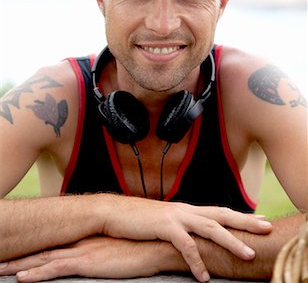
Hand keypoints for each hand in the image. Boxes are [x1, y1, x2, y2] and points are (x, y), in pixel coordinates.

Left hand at [0, 236, 167, 281]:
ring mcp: (82, 250)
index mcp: (86, 237)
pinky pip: (55, 268)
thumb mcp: (117, 248)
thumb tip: (96, 257)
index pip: (55, 241)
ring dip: (20, 264)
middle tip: (0, 258)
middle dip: (20, 255)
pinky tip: (21, 278)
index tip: (19, 249)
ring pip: (43, 257)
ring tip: (1, 268)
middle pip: (43, 248)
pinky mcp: (86, 262)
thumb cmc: (139, 247)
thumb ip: (102, 251)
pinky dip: (36, 273)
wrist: (154, 244)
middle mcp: (79, 241)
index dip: (35, 246)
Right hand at [99, 196, 271, 281]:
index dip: (240, 216)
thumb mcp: (165, 222)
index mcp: (187, 210)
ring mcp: (176, 217)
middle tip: (266, 227)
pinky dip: (197, 261)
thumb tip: (193, 237)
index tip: (259, 219)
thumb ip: (181, 227)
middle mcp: (186, 210)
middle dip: (245, 221)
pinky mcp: (164, 226)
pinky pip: (186, 245)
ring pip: (210, 227)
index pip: (219, 211)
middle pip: (222, 214)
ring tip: (247, 255)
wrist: (115, 213)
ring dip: (231, 242)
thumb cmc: (139, 220)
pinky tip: (204, 277)